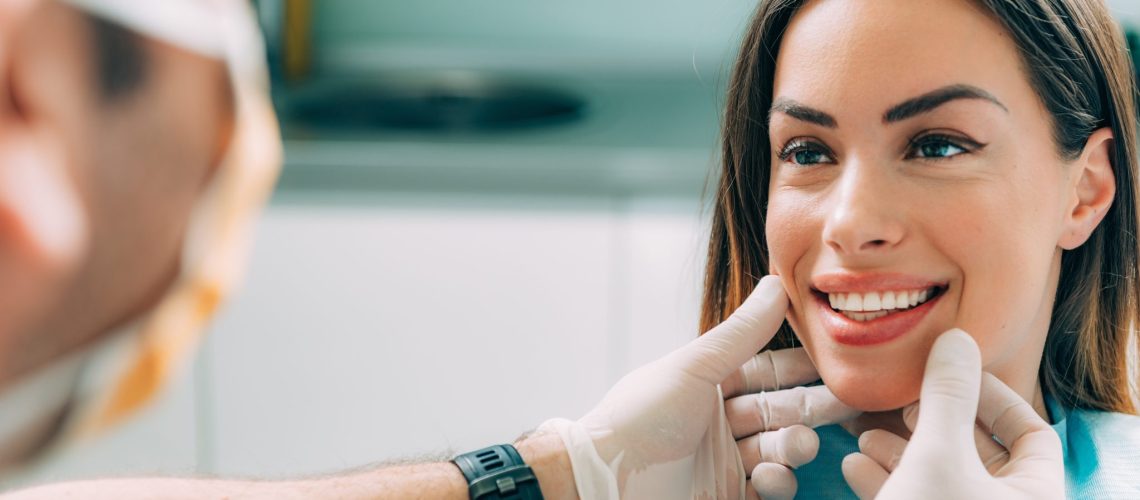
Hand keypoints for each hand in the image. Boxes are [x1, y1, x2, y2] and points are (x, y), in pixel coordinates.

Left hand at [539, 276, 854, 498]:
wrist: (604, 480)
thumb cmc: (638, 419)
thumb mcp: (692, 368)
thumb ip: (741, 332)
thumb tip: (778, 283)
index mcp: (708, 384)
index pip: (768, 370)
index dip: (803, 367)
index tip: (838, 360)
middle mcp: (718, 421)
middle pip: (780, 410)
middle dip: (812, 407)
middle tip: (849, 403)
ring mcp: (724, 461)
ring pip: (779, 449)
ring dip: (795, 445)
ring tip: (797, 444)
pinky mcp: (726, 495)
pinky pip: (769, 488)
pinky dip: (779, 482)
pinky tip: (773, 476)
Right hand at [841, 329, 1063, 499]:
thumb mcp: (939, 455)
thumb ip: (948, 395)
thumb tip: (957, 339)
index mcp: (1034, 494)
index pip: (1032, 432)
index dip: (994, 396)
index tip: (952, 374)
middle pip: (978, 450)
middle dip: (931, 421)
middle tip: (904, 400)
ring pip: (940, 474)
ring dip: (899, 449)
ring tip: (866, 433)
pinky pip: (916, 496)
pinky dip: (887, 479)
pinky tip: (855, 464)